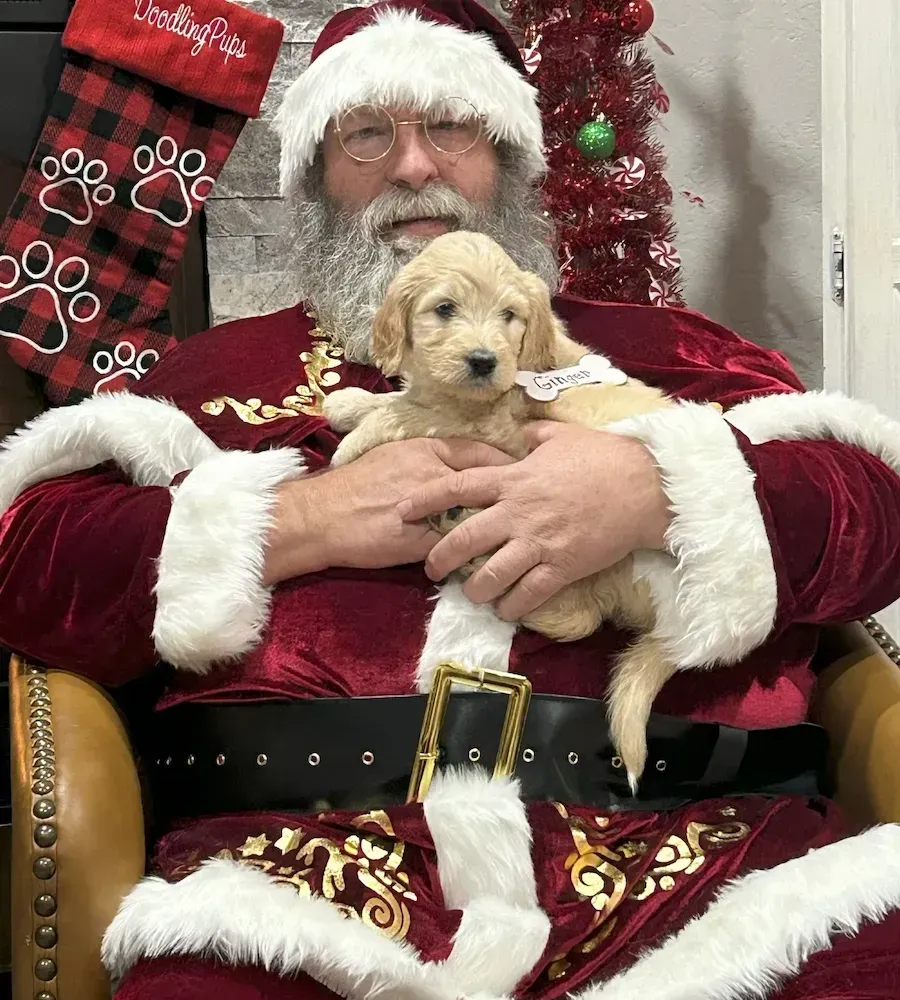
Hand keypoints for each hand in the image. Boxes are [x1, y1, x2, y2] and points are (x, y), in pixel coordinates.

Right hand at [263, 438, 513, 583]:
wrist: (321, 516)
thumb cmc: (354, 487)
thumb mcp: (394, 460)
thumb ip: (428, 464)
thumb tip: (457, 471)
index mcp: (426, 450)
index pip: (481, 453)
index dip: (507, 464)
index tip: (526, 472)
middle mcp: (435, 475)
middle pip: (490, 486)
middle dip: (514, 498)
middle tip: (533, 507)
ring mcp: (432, 510)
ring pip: (479, 518)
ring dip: (500, 529)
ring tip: (521, 538)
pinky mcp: (425, 542)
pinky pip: (462, 549)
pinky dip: (478, 554)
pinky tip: (495, 561)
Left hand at [396, 421, 670, 620]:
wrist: (645, 488)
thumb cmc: (605, 457)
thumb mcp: (562, 436)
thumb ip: (535, 437)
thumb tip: (523, 432)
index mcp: (514, 479)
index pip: (456, 487)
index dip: (424, 499)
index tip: (401, 509)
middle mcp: (518, 512)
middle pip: (464, 539)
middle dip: (440, 558)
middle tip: (431, 568)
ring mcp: (539, 542)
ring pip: (490, 575)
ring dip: (475, 589)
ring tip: (472, 594)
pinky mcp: (562, 567)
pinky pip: (527, 594)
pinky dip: (513, 605)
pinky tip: (507, 609)